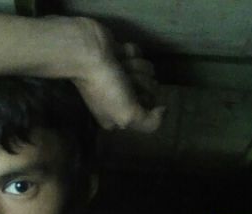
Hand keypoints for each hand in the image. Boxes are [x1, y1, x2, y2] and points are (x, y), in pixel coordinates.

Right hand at [70, 18, 164, 132]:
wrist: (88, 54)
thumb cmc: (106, 87)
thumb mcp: (127, 116)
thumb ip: (150, 123)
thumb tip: (163, 110)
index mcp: (117, 118)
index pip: (147, 110)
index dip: (144, 100)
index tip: (132, 98)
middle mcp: (118, 100)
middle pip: (150, 88)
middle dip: (141, 81)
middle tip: (124, 81)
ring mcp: (119, 78)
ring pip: (146, 70)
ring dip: (135, 66)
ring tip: (119, 66)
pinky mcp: (119, 57)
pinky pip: (138, 54)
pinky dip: (129, 53)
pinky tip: (117, 55)